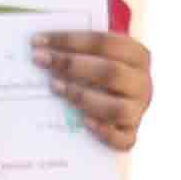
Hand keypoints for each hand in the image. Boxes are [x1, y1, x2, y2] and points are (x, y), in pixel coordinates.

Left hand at [35, 25, 151, 150]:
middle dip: (72, 64)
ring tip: (54, 87)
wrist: (114, 107)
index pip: (107, 42)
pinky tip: (84, 123)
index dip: (72, 40)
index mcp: (137, 57)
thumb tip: (40, 45)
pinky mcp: (130, 134)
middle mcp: (142, 83)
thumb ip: (76, 50)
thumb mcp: (93, 57)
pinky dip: (104, 133)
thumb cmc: (96, 74)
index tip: (38, 40)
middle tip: (41, 60)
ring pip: (117, 107)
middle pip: (111, 72)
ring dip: (83, 96)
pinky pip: (123, 139)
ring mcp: (137, 110)